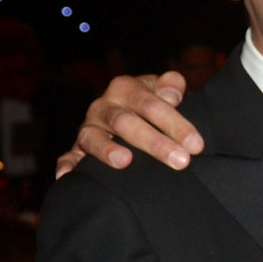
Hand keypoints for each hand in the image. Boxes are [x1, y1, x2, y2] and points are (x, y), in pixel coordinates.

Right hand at [57, 70, 200, 176]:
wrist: (129, 112)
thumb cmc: (152, 105)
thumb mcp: (164, 90)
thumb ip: (171, 86)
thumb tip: (171, 95)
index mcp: (125, 88)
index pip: (151, 104)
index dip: (175, 124)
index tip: (196, 145)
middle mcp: (103, 106)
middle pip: (126, 122)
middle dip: (155, 143)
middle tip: (180, 161)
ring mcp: (88, 127)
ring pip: (94, 137)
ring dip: (107, 150)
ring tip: (124, 161)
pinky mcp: (77, 148)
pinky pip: (69, 155)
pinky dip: (67, 164)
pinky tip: (66, 175)